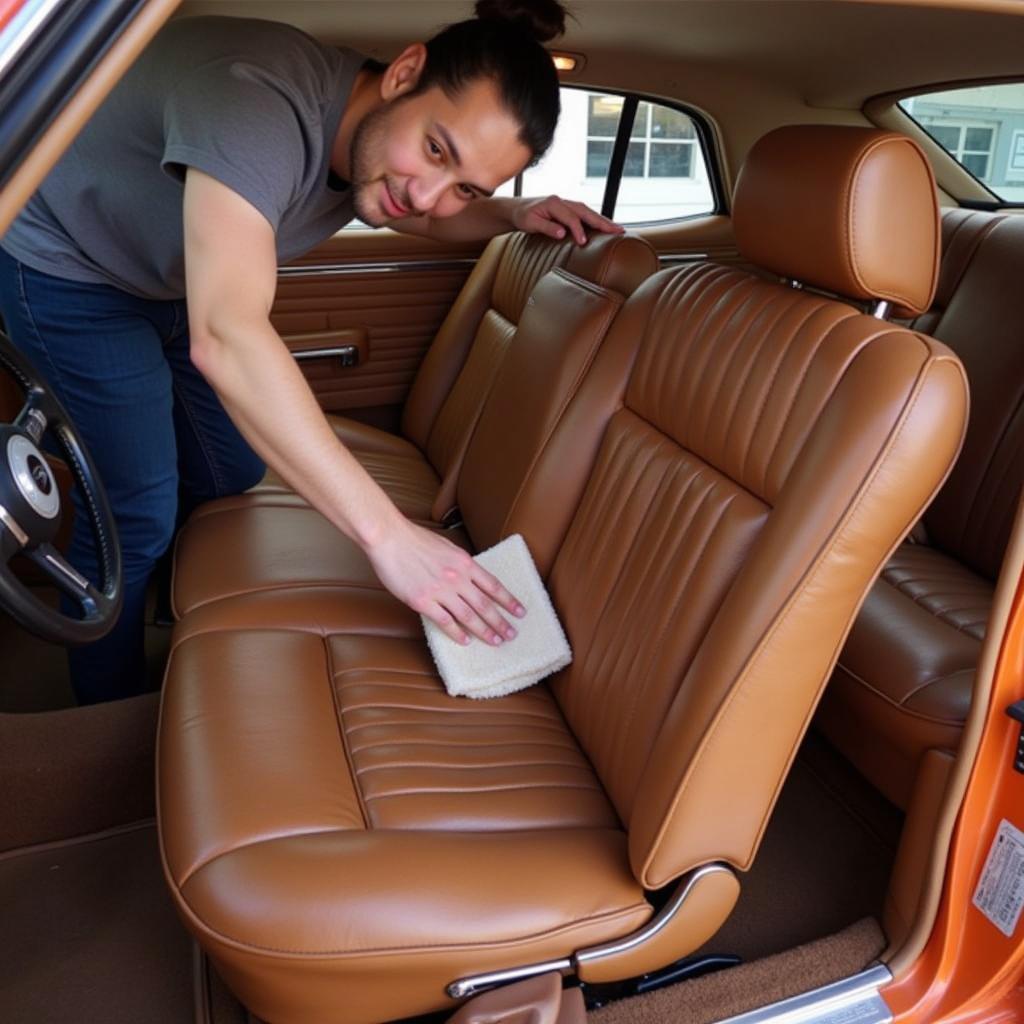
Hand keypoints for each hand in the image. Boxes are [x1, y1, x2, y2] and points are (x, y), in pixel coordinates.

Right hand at [367, 519, 524, 645]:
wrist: (389, 538)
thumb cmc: (415, 539)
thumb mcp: (447, 547)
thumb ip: (460, 564)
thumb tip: (471, 577)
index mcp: (464, 562)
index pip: (493, 585)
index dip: (509, 600)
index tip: (520, 612)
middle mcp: (456, 578)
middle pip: (485, 604)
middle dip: (501, 622)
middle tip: (512, 635)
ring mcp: (440, 590)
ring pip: (469, 616)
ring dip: (484, 631)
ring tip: (495, 641)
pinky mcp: (422, 601)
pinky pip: (444, 621)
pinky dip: (457, 633)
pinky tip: (465, 641)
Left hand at [511, 195, 623, 245]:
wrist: (517, 209)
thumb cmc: (523, 216)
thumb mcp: (530, 223)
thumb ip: (547, 227)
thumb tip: (562, 233)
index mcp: (554, 203)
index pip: (571, 217)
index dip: (578, 230)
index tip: (584, 242)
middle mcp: (563, 201)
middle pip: (586, 211)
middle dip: (602, 221)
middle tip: (617, 230)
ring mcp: (567, 204)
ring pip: (588, 211)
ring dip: (602, 220)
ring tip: (615, 229)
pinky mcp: (568, 209)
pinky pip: (585, 214)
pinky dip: (595, 220)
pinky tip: (604, 227)